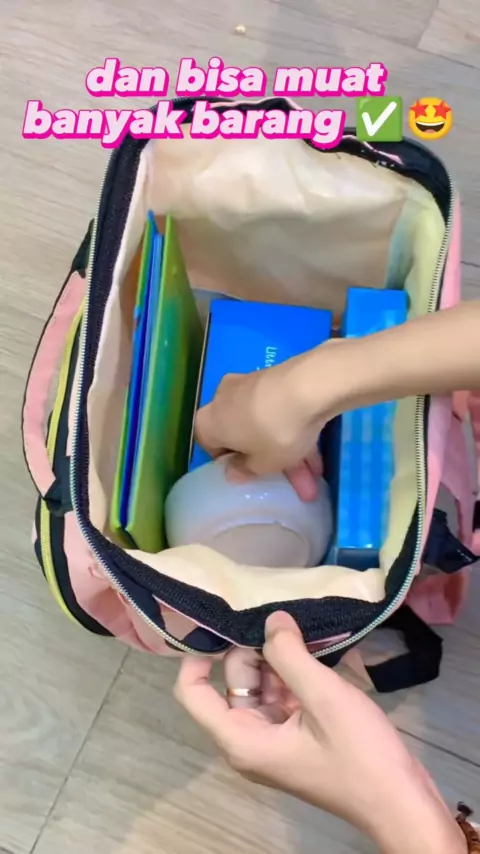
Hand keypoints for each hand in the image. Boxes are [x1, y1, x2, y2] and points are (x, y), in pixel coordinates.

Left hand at [175, 612, 465, 853]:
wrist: (401, 800)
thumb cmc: (359, 753)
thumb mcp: (322, 696)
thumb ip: (289, 655)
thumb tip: (270, 619)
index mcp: (241, 740)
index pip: (192, 692)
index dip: (197, 656)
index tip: (220, 621)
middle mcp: (248, 740)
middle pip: (231, 683)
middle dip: (252, 650)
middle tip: (281, 618)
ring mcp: (273, 739)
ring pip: (259, 685)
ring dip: (277, 659)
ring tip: (300, 627)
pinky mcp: (296, 736)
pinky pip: (281, 695)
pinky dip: (293, 674)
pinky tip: (314, 650)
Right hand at [194, 353, 328, 501]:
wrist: (309, 386)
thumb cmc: (275, 432)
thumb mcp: (262, 464)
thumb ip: (245, 471)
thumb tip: (232, 472)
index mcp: (209, 422)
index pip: (211, 447)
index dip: (232, 464)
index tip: (251, 475)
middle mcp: (223, 399)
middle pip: (243, 435)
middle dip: (269, 460)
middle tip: (290, 481)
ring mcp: (250, 385)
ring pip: (267, 425)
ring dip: (287, 450)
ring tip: (312, 475)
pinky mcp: (276, 378)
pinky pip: (281, 412)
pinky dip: (295, 431)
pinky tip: (317, 454)